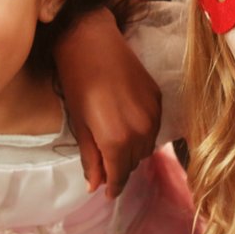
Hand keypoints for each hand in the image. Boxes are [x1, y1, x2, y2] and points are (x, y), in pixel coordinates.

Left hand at [55, 7, 159, 196]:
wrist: (91, 39)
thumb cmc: (76, 79)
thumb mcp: (79, 123)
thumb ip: (90, 157)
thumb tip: (95, 185)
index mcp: (116, 140)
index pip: (119, 175)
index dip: (113, 187)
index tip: (107, 194)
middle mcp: (140, 130)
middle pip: (133, 163)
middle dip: (120, 166)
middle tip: (105, 163)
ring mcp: (153, 113)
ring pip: (146, 146)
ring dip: (132, 151)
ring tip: (115, 143)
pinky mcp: (157, 97)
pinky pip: (153, 127)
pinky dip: (142, 133)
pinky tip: (127, 124)